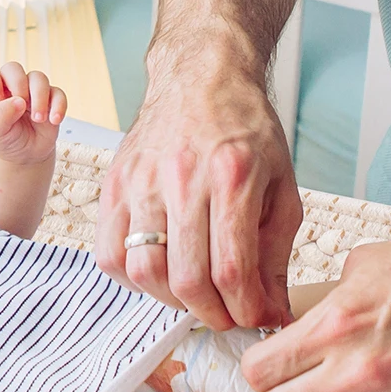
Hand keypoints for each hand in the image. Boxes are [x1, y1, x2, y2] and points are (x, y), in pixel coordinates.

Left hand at [0, 61, 65, 166]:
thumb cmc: (5, 140)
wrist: (25, 156)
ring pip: (38, 77)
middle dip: (18, 85)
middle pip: (13, 68)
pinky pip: (58, 93)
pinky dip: (58, 105)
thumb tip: (19, 101)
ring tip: (38, 119)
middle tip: (21, 107)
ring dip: (39, 97)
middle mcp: (10, 86)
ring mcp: (31, 91)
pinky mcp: (50, 100)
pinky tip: (54, 120)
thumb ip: (0, 116)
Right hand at [96, 51, 299, 329]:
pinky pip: (109, 252)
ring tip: (192, 296)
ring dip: (170, 300)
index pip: (232, 268)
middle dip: (211, 314)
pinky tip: (157, 272)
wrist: (201, 74)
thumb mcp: (281, 185)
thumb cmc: (245, 128)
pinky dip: (131, 279)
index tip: (255, 317)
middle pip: (186, 278)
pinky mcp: (114, 182)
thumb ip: (276, 253)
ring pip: (143, 270)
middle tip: (226, 315)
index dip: (245, 309)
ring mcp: (141, 180)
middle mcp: (182, 177)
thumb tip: (271, 310)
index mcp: (232, 175)